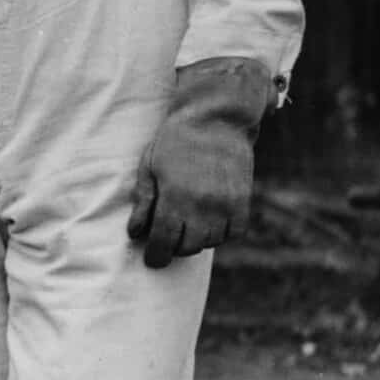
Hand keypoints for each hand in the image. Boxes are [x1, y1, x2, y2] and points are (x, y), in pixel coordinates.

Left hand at [127, 57, 272, 266]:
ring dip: (197, 240)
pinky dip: (221, 234)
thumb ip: (144, 202)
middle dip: (174, 247)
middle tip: (167, 239)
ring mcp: (226, 204)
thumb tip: (135, 233)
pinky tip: (209, 222)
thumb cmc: (175, 141)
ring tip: (187, 226)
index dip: (156, 255)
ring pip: (211, 241)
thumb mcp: (150, 167)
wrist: (216, 119)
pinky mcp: (243, 200)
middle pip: (188, 246)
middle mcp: (203, 205)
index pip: (164, 241)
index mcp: (175, 197)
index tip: (152, 260)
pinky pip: (234, 232)